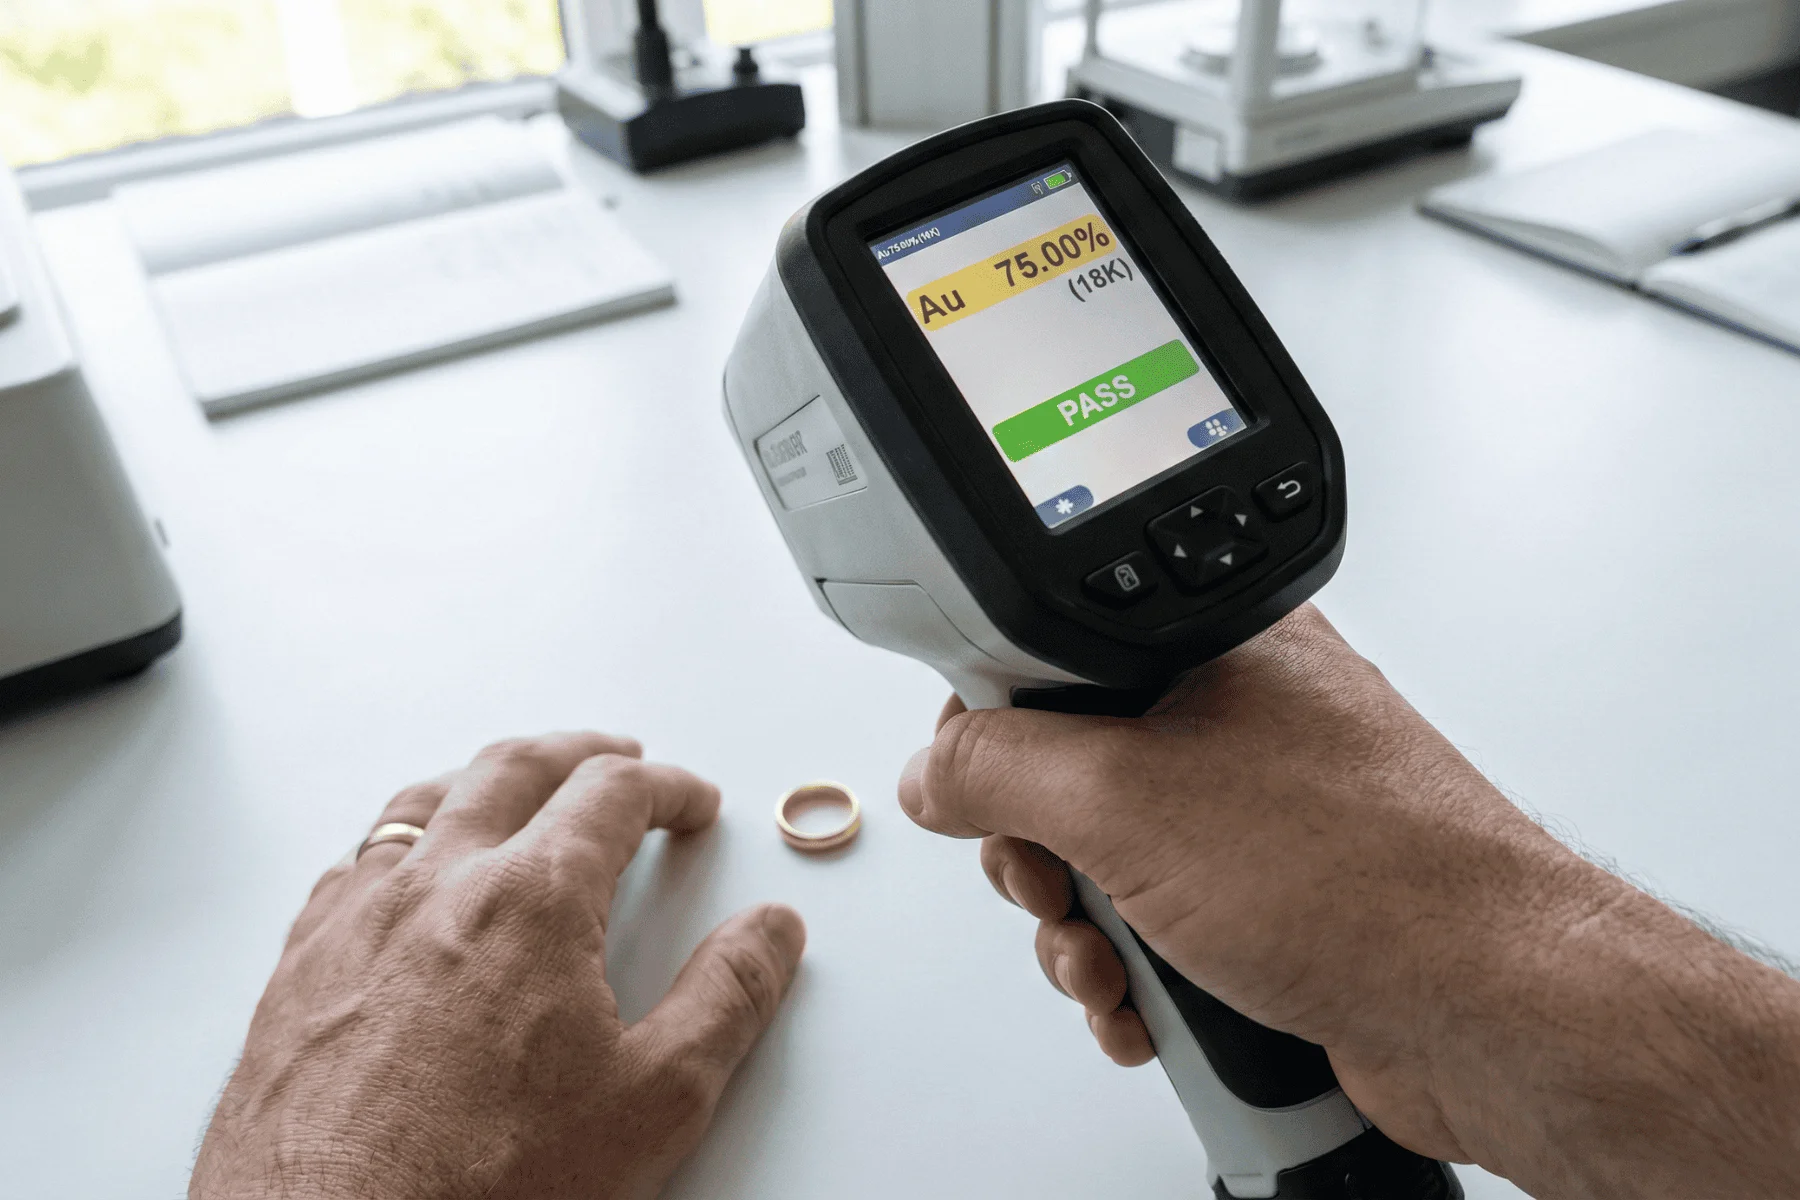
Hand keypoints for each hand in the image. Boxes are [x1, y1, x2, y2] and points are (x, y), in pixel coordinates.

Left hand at [192, 733, 804, 1199]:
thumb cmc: (482, 1192)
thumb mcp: (655, 1102)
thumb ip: (727, 998)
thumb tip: (771, 932)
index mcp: (530, 900)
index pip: (612, 795)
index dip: (668, 788)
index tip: (691, 803)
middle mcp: (434, 886)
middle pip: (513, 768)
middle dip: (579, 754)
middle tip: (618, 758)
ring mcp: (353, 921)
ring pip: (422, 801)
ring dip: (486, 778)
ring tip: (517, 786)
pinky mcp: (297, 969)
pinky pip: (352, 864)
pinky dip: (402, 839)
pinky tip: (408, 868)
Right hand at [899, 605, 1799, 1197]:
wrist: (1494, 1010)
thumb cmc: (1364, 876)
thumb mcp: (1126, 799)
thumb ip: (999, 769)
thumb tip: (934, 768)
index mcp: (1212, 647)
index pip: (1051, 663)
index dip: (998, 735)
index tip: (988, 799)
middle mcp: (1240, 720)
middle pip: (1068, 776)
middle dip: (1043, 860)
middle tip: (1063, 890)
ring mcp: (1260, 816)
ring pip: (1112, 864)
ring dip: (1086, 933)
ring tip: (1117, 964)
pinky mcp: (1275, 902)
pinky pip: (1164, 924)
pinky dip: (1141, 973)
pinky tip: (1155, 1005)